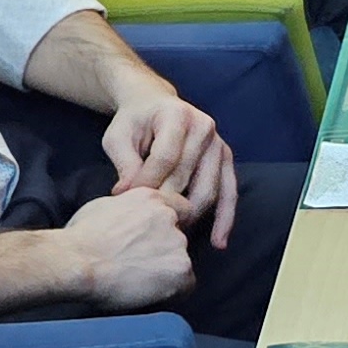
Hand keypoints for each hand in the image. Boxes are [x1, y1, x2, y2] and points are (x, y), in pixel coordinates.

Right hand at [56, 186, 200, 309]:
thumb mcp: (104, 208)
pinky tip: (148, 294)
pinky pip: (185, 285)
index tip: (157, 241)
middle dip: (164, 251)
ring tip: (140, 282)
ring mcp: (177, 243)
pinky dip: (171, 292)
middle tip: (140, 265)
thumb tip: (127, 220)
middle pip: (179, 237)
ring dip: (166, 272)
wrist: (78, 261)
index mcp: (151, 198)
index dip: (169, 227)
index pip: (179, 209)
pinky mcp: (180, 269)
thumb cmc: (80, 238)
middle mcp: (169, 217)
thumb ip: (127, 210)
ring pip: (181, 261)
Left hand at [101, 87, 242, 246]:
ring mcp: (218, 143)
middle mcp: (204, 127)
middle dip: (165, 203)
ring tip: (172, 236)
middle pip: (186, 177)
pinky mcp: (225, 158)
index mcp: (177, 115)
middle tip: (146, 224)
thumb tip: (127, 194)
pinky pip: (229, 191)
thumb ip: (124, 163)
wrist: (153, 105)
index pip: (165, 158)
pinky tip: (218, 242)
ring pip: (208, 189)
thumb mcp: (118, 136)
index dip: (147, 183)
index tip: (128, 202)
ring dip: (189, 216)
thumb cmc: (133, 122)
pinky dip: (225, 218)